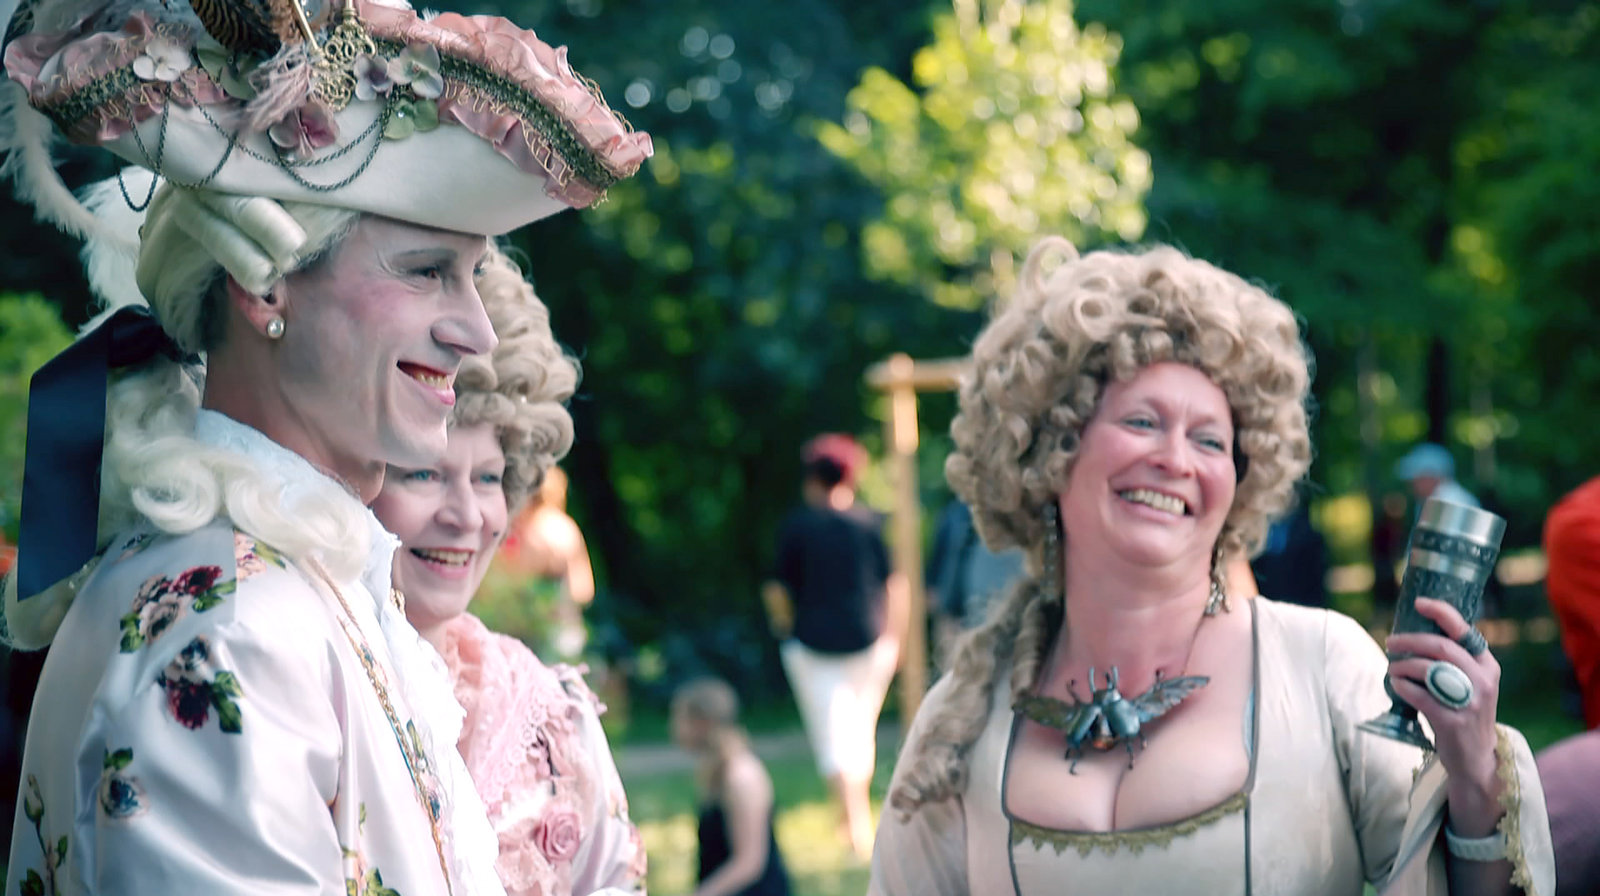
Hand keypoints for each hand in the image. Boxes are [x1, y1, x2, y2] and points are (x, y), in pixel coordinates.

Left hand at [1385, 598, 1502, 811]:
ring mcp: (1469, 701)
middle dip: (1409, 640)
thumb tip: (1415, 634)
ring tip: (1392, 668)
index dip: (1440, 612)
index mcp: (1487, 665)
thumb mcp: (1471, 682)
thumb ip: (1453, 661)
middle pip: (1440, 647)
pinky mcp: (1453, 721)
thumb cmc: (1464, 712)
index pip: (1464, 630)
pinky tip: (1396, 685)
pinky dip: (1402, 687)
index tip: (1418, 603)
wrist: (1476, 757)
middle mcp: (1482, 680)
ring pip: (1428, 669)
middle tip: (1390, 642)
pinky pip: (1419, 695)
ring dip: (1402, 665)